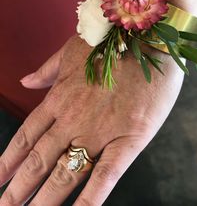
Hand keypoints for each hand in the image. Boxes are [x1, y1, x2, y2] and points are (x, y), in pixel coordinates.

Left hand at [0, 34, 183, 205]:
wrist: (150, 39)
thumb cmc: (112, 42)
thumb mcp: (73, 50)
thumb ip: (48, 69)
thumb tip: (25, 81)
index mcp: (59, 97)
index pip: (26, 135)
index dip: (9, 160)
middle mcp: (72, 118)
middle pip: (39, 160)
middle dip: (18, 188)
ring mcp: (98, 131)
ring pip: (64, 173)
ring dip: (42, 200)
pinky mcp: (127, 140)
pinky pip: (104, 176)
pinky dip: (89, 200)